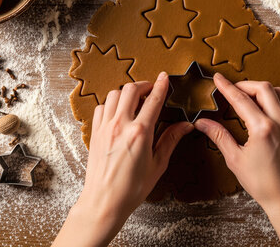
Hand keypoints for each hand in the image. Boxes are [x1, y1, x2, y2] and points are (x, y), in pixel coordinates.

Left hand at [53, 72, 193, 246]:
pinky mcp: (95, 133)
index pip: (153, 100)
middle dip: (144, 84)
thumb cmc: (131, 189)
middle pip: (131, 89)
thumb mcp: (158, 165)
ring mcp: (105, 128)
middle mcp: (121, 125)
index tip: (164, 78)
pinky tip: (118, 112)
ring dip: (126, 92)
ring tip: (135, 98)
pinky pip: (101, 107)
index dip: (161, 85)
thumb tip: (185, 126)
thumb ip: (170, 140)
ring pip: (113, 95)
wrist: (104, 202)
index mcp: (140, 133)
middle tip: (152, 88)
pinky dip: (111, 104)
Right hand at [195, 74, 279, 246]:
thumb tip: (202, 122)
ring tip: (246, 96)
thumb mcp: (235, 160)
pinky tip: (262, 108)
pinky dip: (273, 99)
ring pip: (277, 93)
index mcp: (262, 129)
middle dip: (244, 84)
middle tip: (231, 88)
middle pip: (262, 88)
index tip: (217, 79)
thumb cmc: (262, 184)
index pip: (241, 99)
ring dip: (261, 89)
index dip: (227, 87)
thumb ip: (219, 136)